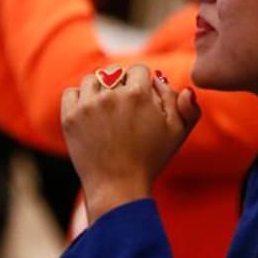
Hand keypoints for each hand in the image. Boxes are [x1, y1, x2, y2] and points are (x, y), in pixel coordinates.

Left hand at [60, 64, 200, 222]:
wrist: (118, 187)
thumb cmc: (150, 160)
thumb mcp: (177, 133)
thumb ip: (187, 106)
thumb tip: (180, 86)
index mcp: (139, 94)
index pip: (139, 69)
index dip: (142, 84)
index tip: (142, 102)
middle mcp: (111, 95)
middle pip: (115, 72)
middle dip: (121, 86)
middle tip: (125, 111)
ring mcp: (88, 105)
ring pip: (93, 79)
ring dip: (100, 89)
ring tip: (107, 112)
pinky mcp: (70, 117)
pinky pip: (72, 92)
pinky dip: (80, 99)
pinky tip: (90, 114)